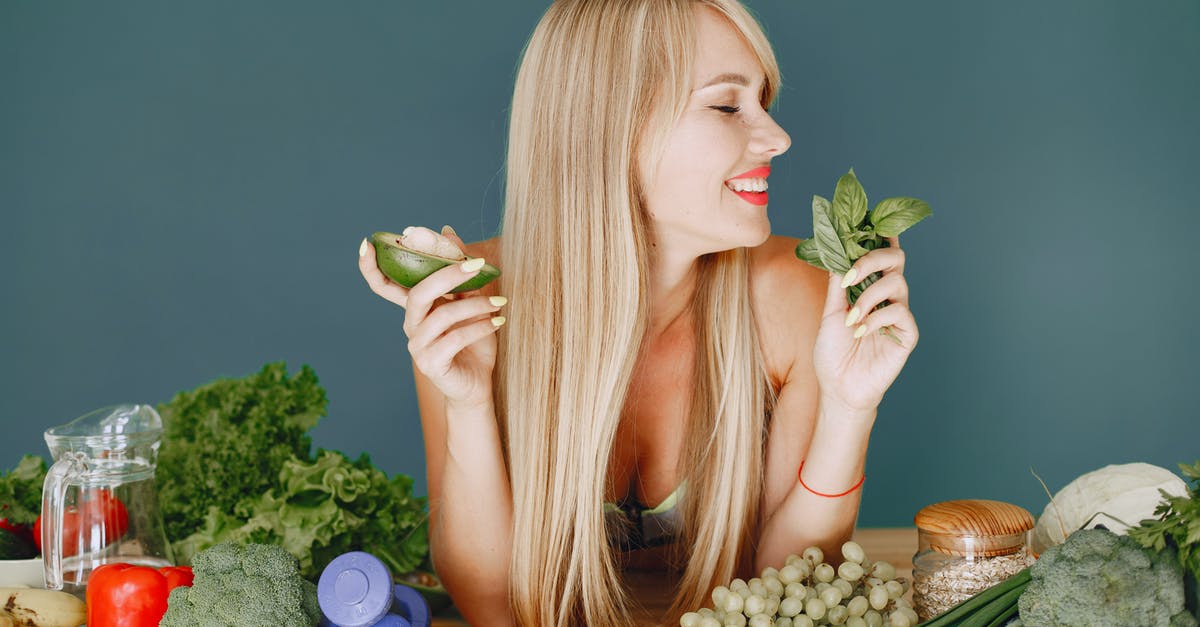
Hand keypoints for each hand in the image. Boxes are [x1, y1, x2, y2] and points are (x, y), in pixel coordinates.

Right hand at [358, 227, 504, 407]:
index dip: (370, 267)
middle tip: (477, 264)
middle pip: (418, 293)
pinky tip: (498, 321)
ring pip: (442, 316)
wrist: (478, 384)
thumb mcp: (469, 301)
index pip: (384, 286)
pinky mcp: (430, 364)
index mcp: (415, 308)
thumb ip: (458, 271)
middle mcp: (411, 325)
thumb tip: (447, 230)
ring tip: (500, 302)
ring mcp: (417, 346)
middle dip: (447, 275)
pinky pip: (455, 339)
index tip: (366, 243)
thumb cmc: (472, 341)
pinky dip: (479, 327)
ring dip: (476, 305)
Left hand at [812, 237, 917, 413]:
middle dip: (873, 258)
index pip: (881, 254)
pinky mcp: (907, 334)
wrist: (839, 387)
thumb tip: (837, 247)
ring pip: (897, 283)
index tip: (864, 224)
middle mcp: (888, 296)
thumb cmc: (833, 351)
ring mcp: (899, 314)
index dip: (879, 235)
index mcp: (869, 287)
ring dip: (868, 296)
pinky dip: (876, 317)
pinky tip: (860, 331)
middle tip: (850, 274)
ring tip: (851, 317)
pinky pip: (900, 312)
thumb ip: (837, 282)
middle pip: (896, 258)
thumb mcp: (830, 312)